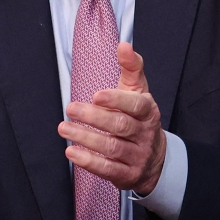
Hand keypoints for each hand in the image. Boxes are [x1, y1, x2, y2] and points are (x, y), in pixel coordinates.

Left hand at [59, 42, 166, 194]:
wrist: (155, 158)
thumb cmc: (139, 117)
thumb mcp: (138, 91)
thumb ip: (131, 67)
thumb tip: (124, 44)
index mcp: (148, 111)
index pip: (136, 105)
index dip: (117, 100)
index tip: (96, 95)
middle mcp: (144, 134)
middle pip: (120, 126)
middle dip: (94, 118)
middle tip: (71, 109)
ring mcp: (137, 156)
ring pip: (112, 148)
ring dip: (86, 138)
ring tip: (64, 128)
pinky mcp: (127, 175)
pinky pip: (108, 169)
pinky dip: (89, 161)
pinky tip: (71, 152)